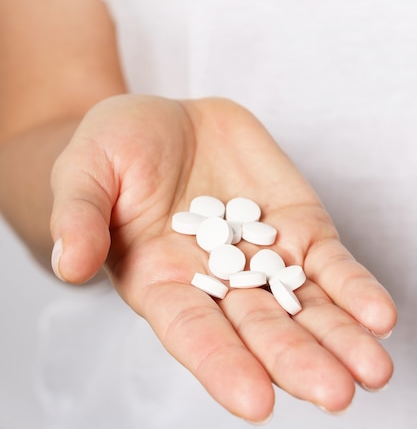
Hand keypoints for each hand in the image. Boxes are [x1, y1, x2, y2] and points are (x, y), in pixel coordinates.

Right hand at [50, 95, 396, 422]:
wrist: (165, 120)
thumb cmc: (115, 148)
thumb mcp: (84, 169)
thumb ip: (79, 214)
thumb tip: (71, 263)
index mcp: (161, 281)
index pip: (192, 332)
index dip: (221, 364)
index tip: (255, 400)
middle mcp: (217, 281)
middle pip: (260, 329)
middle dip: (296, 360)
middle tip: (334, 392)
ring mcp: (262, 255)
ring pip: (306, 307)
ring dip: (339, 337)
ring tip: (374, 369)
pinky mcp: (295, 226)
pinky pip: (330, 263)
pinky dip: (354, 287)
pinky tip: (380, 314)